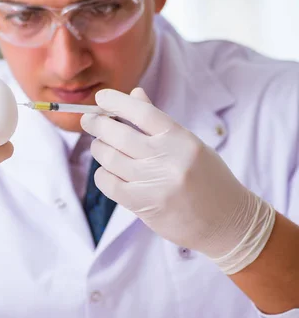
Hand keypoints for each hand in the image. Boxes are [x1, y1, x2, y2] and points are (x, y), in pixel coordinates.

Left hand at [80, 88, 274, 273]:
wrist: (229, 223)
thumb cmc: (208, 179)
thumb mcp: (189, 144)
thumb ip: (159, 122)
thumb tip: (134, 94)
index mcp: (181, 138)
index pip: (142, 112)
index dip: (116, 102)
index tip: (101, 98)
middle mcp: (168, 158)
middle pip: (118, 133)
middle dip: (97, 124)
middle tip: (89, 121)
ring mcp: (155, 182)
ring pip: (109, 158)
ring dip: (99, 149)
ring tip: (100, 146)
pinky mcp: (144, 204)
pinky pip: (108, 183)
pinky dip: (102, 175)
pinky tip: (108, 172)